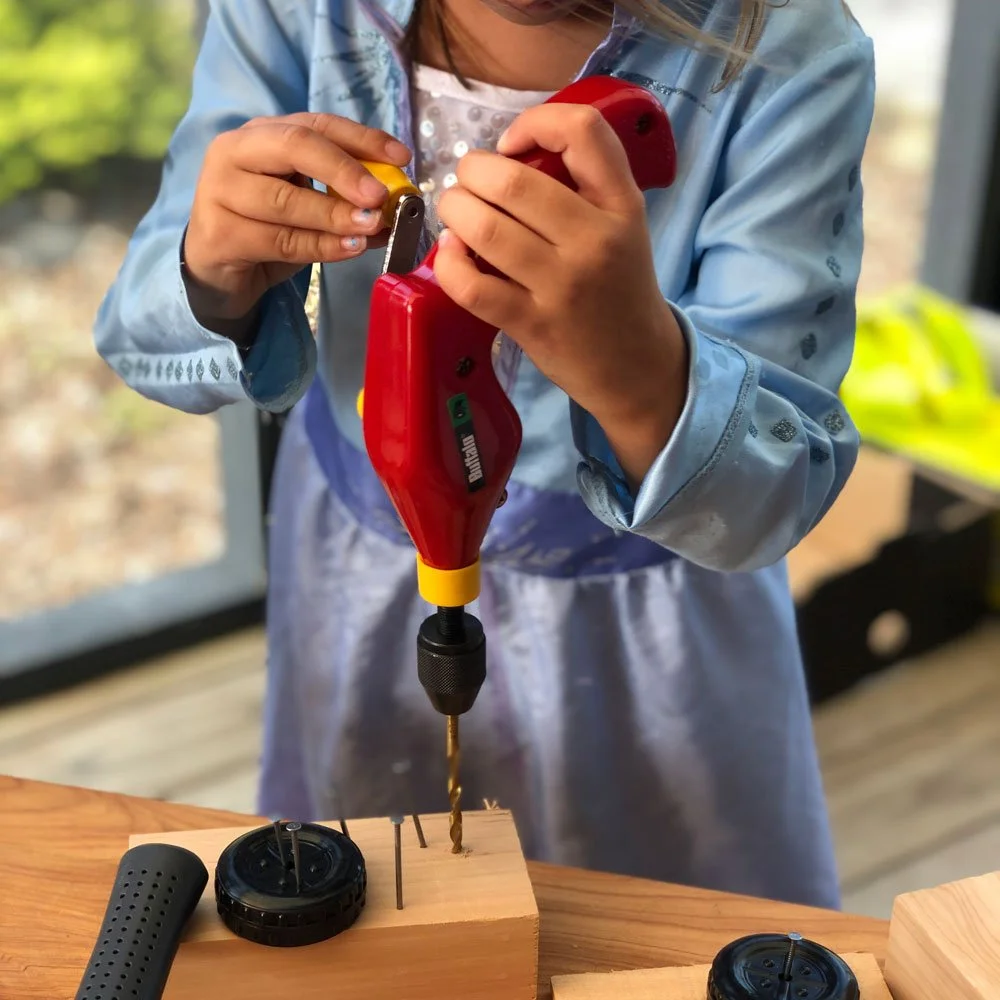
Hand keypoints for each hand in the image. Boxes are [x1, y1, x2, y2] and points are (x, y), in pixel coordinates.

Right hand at [183, 112, 410, 338]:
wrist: (218, 268)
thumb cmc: (268, 228)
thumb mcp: (307, 201)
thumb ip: (343, 195)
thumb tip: (394, 204)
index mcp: (261, 133)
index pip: (317, 124)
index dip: (362, 138)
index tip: (401, 158)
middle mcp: (234, 151)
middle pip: (296, 145)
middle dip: (345, 169)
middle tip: (380, 195)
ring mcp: (220, 191)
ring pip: (287, 200)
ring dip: (336, 215)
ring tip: (370, 227)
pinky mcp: (220, 234)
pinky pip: (280, 240)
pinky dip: (320, 246)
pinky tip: (349, 249)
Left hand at [432, 103, 687, 486]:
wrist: (638, 364)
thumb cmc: (620, 288)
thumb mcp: (624, 226)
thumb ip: (583, 187)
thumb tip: (506, 157)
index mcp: (622, 205)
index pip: (582, 131)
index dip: (534, 122)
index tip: (511, 146)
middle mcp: (595, 239)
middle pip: (512, 181)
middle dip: (471, 173)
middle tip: (467, 184)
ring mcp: (563, 285)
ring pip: (486, 229)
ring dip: (454, 212)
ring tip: (455, 215)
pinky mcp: (534, 324)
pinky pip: (472, 286)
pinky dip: (448, 263)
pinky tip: (451, 255)